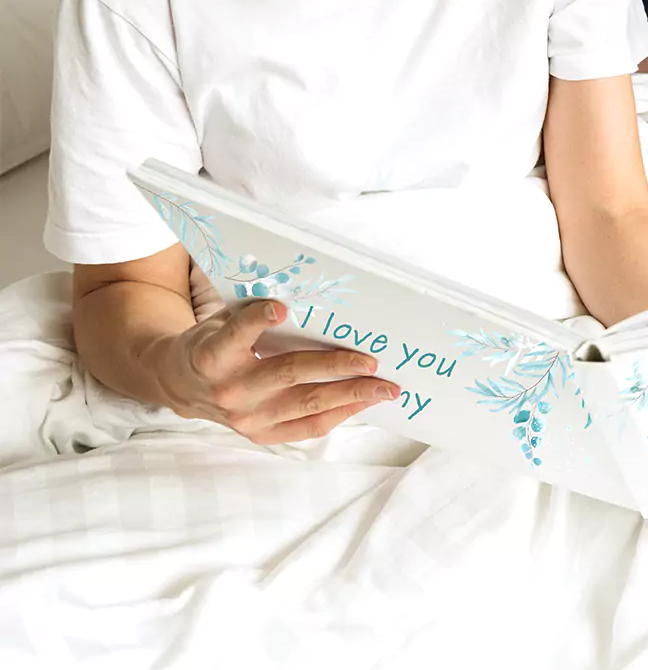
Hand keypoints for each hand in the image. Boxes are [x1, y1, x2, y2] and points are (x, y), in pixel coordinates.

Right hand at [148, 298, 400, 443]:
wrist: (181, 385)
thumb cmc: (213, 341)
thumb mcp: (221, 319)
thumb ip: (253, 312)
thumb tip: (305, 293)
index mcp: (213, 355)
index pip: (236, 335)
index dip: (257, 321)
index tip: (280, 309)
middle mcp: (230, 390)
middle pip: (289, 375)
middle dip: (336, 368)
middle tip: (372, 362)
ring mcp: (246, 418)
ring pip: (307, 406)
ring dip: (351, 396)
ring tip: (385, 389)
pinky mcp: (260, 435)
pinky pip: (307, 428)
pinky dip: (339, 414)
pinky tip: (364, 402)